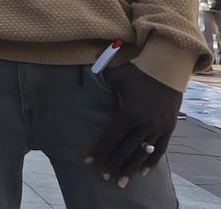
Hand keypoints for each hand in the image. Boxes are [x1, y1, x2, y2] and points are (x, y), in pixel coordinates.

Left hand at [87, 65, 181, 186]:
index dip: (99, 150)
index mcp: (128, 114)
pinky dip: (152, 161)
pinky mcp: (169, 127)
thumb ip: (98, 79)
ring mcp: (158, 128)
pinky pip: (160, 148)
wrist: (166, 69)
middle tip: (104, 177)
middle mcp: (144, 125)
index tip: (88, 161)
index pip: (110, 138)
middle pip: (125, 150)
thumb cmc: (137, 71)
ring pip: (142, 153)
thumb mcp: (114, 75)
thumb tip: (82, 75)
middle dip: (113, 164)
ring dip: (131, 168)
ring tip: (122, 181)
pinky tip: (143, 172)